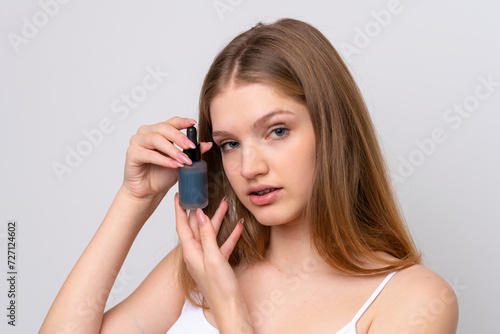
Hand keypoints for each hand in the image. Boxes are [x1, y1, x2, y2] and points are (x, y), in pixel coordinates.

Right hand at [122, 117, 212, 200]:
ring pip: (156, 139)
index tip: (193, 123)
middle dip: (179, 137)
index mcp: (158, 131)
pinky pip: (149, 154)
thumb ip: (193, 152)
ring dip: (172, 150)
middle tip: (191, 147)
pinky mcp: (132, 154)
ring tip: (184, 160)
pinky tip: (174, 165)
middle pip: (163, 128)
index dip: (182, 122)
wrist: (148, 191)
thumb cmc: (162, 175)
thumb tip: (207, 144)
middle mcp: (146, 133)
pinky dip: (163, 160)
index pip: (171, 122)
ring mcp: (137, 142)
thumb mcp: (182, 162)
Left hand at [174, 193, 247, 323]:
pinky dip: (229, 235)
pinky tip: (237, 226)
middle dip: (201, 210)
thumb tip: (199, 215)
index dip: (180, 209)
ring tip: (224, 204)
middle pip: (196, 227)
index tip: (178, 195)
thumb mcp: (212, 258)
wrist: (230, 309)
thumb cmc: (219, 288)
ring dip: (217, 219)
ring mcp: (207, 258)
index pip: (182, 225)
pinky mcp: (217, 263)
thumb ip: (206, 235)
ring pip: (211, 234)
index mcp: (191, 252)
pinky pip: (222, 244)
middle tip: (202, 195)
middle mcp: (196, 254)